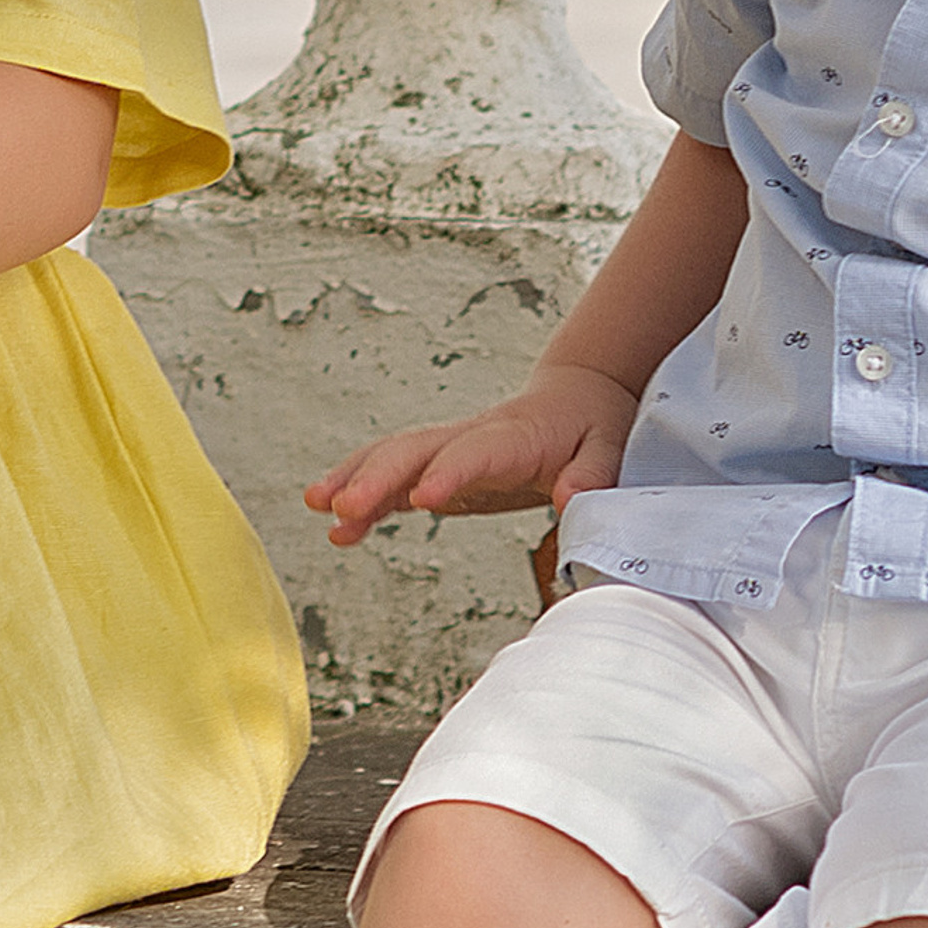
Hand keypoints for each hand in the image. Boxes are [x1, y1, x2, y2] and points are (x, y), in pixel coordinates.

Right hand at [305, 363, 638, 548]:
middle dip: (374, 476)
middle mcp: (471, 436)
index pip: (474, 452)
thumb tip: (571, 498)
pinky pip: (395, 479)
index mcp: (515, 435)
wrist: (577, 397)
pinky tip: (338, 529)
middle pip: (415, 450)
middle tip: (340, 507)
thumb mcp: (609, 448)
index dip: (448, 473)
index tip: (422, 500)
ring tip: (318, 507)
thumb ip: (591, 474)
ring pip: (393, 456)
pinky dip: (365, 500)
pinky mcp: (440, 467)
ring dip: (354, 478)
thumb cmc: (592, 426)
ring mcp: (449, 449)